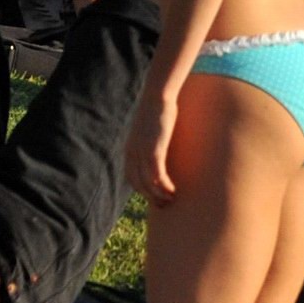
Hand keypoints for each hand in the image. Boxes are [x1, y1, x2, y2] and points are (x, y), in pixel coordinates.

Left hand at [124, 85, 179, 205]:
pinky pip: (157, 176)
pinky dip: (165, 186)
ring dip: (160, 195)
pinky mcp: (153, 150)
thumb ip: (149, 141)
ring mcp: (141, 153)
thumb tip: (158, 149)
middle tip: (166, 205)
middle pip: (139, 184)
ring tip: (172, 200)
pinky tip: (174, 190)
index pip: (132, 178)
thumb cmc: (156, 111)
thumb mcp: (149, 130)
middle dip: (152, 198)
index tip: (155, 197)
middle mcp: (132, 154)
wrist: (157, 97)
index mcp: (129, 150)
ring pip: (149, 183)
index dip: (143, 190)